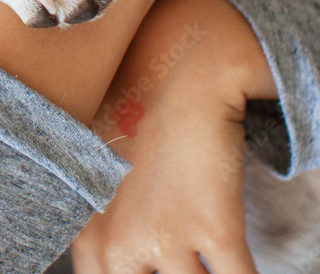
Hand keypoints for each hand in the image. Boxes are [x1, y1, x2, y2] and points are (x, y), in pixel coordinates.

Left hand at [71, 0, 275, 273]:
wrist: (178, 66)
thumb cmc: (133, 106)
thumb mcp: (94, 163)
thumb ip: (96, 212)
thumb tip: (114, 250)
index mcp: (85, 227)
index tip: (145, 264)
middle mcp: (118, 240)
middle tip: (175, 256)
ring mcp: (164, 237)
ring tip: (200, 251)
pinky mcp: (214, 228)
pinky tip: (235, 266)